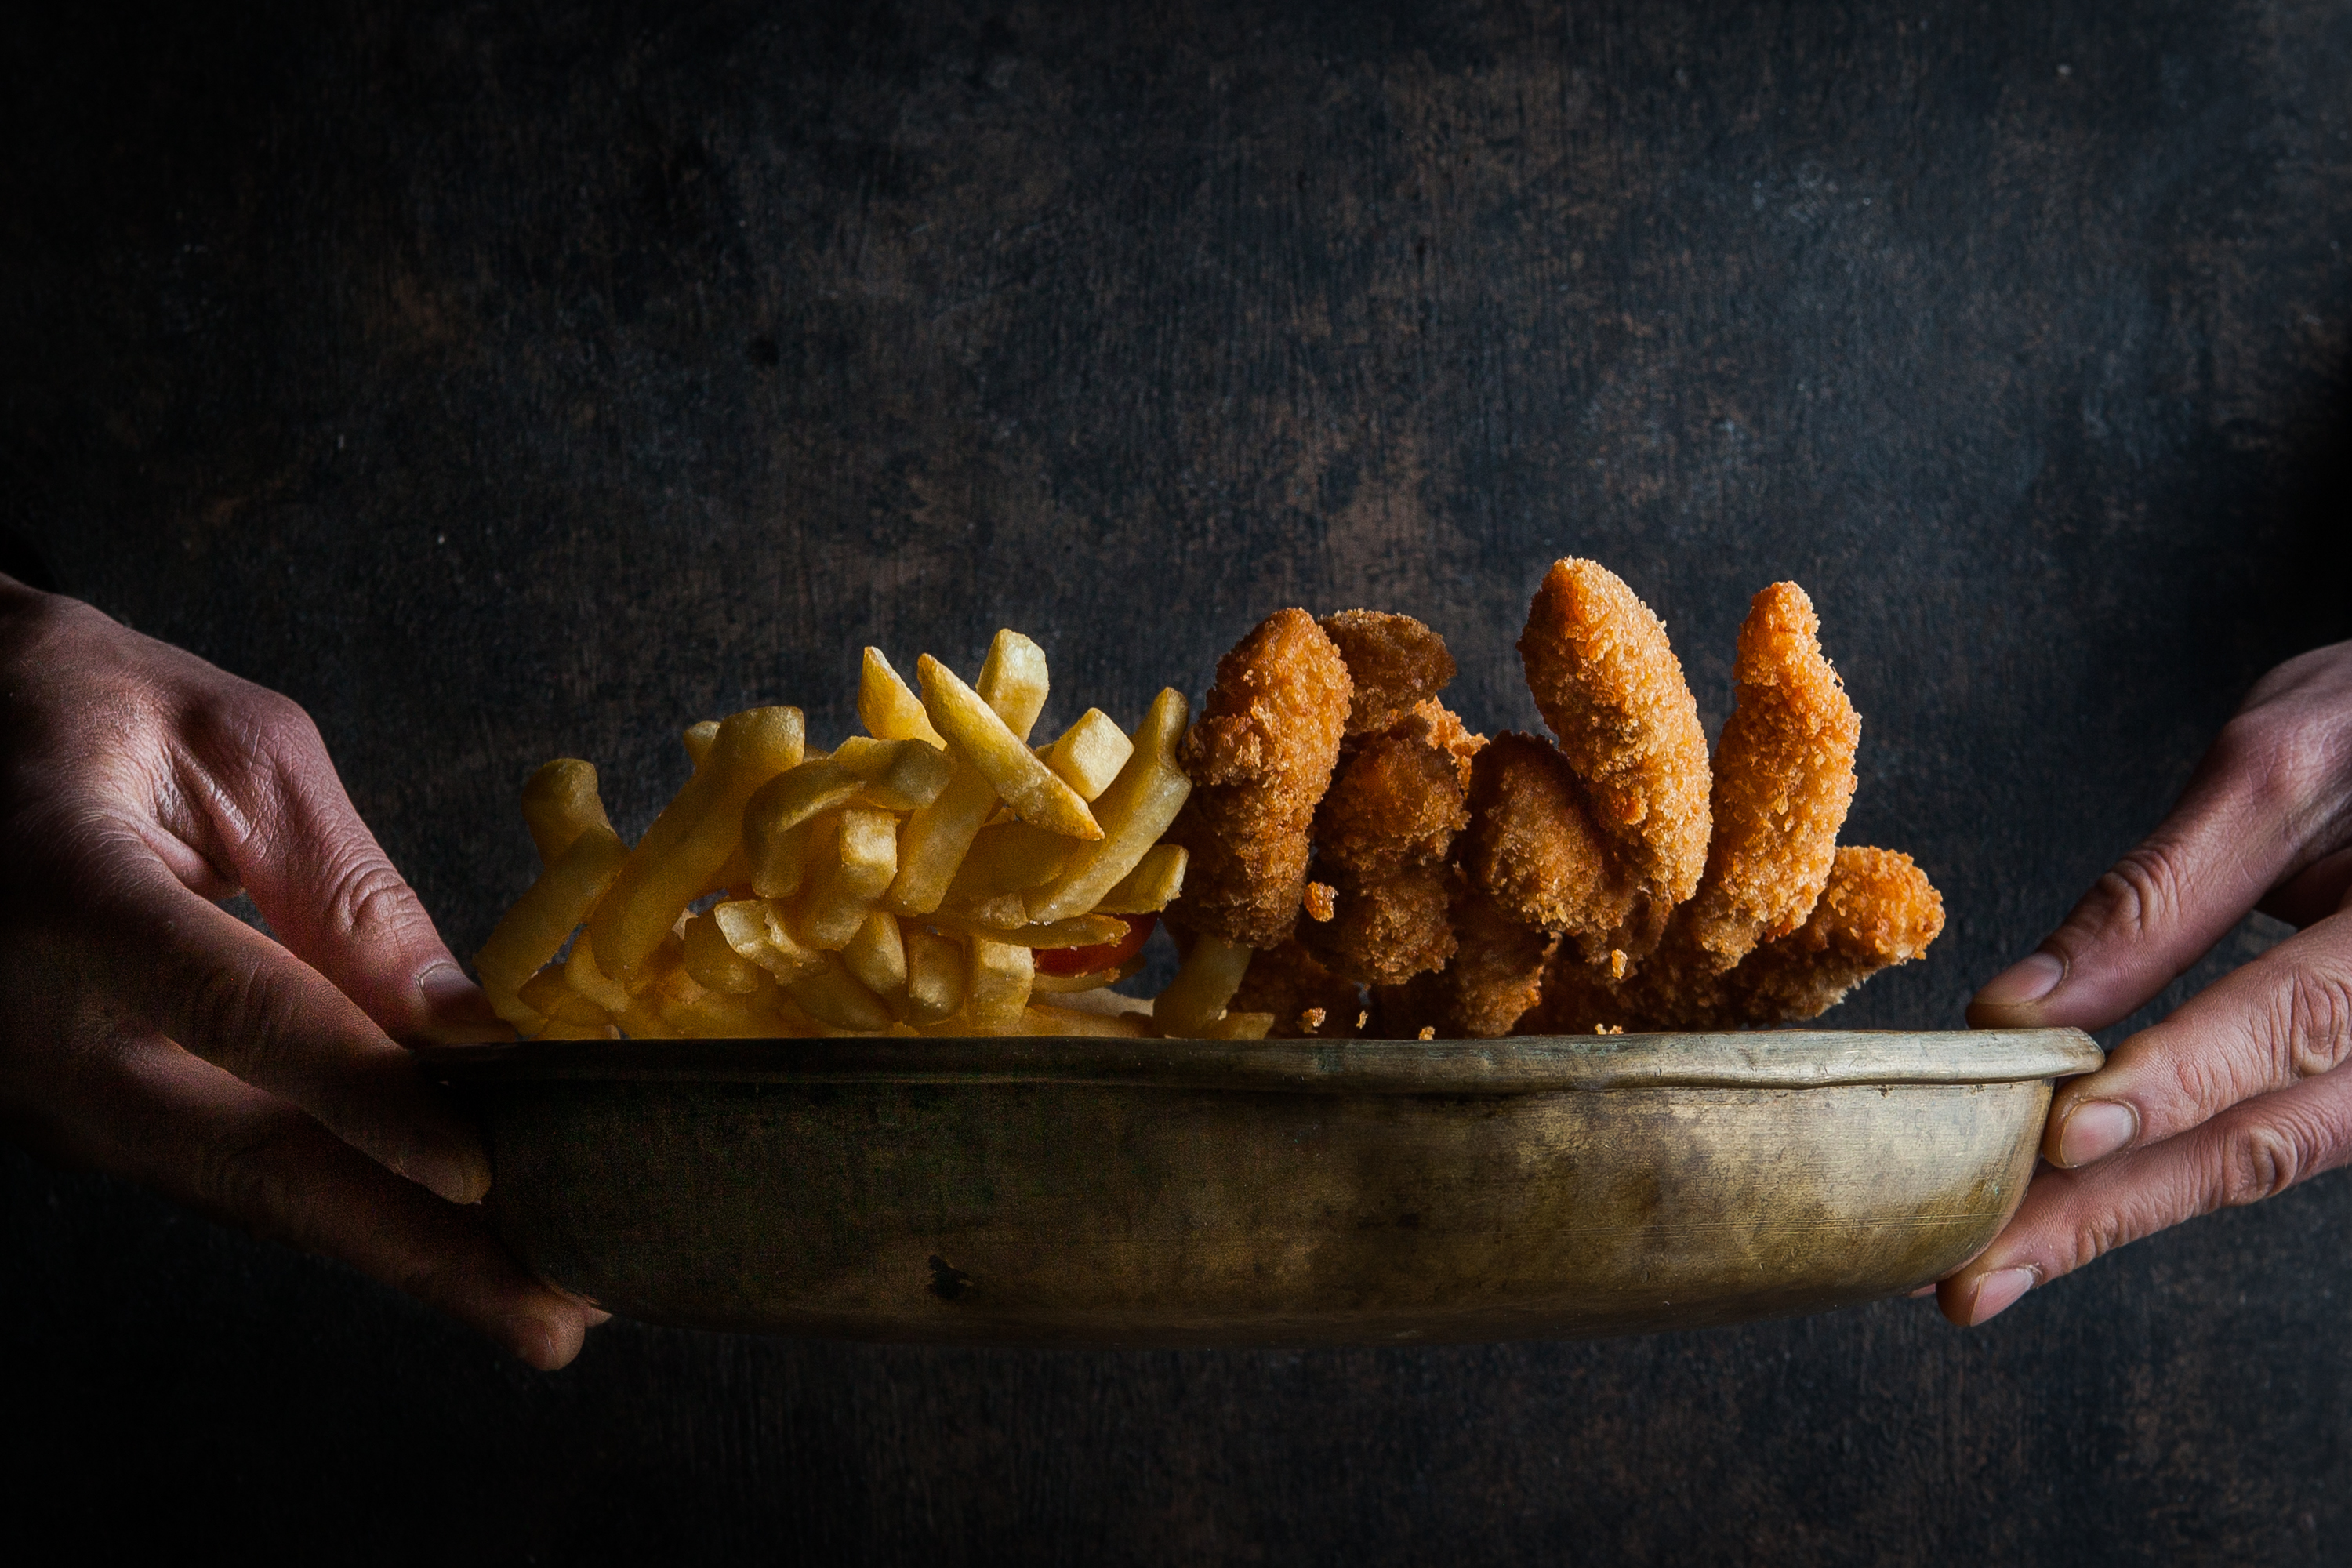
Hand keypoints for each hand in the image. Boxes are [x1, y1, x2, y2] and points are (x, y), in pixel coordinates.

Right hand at [0, 577, 603, 1366]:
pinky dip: (338, 1208)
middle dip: (415, 1248)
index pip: (235, 1010)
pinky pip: (216, 1168)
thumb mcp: (237, 753)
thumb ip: (348, 890)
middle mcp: (32, 1022)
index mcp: (69, 891)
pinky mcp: (65, 1115)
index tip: (476, 1172)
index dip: (363, 1096)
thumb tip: (467, 1030)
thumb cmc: (91, 713)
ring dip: (393, 1251)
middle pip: (245, 1156)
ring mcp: (36, 1090)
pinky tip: (444, 1241)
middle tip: (557, 1317)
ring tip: (535, 1303)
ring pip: (237, 1188)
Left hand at [1944, 638, 2351, 1324]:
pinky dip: (2161, 1176)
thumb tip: (2020, 1007)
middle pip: (2270, 1138)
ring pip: (2264, 1159)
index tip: (2066, 1130)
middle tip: (1974, 1274)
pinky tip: (2064, 1208)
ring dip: (2120, 1218)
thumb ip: (2163, 890)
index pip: (2297, 1018)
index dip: (2180, 1078)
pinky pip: (2269, 1139)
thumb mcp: (2285, 763)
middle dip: (2111, 1210)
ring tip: (1991, 1267)